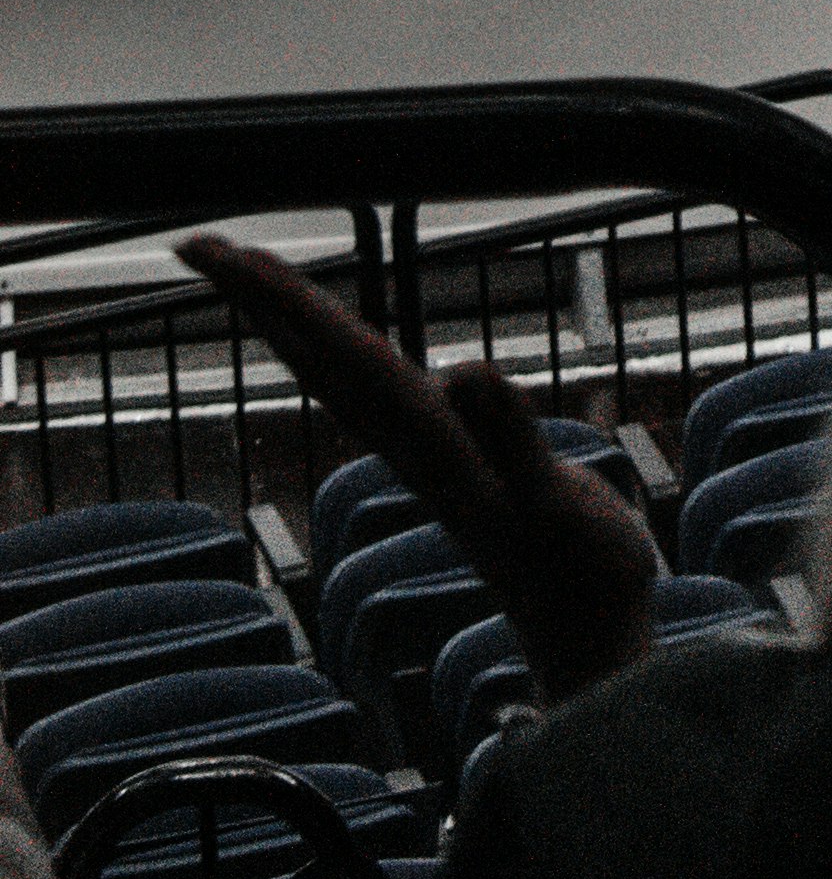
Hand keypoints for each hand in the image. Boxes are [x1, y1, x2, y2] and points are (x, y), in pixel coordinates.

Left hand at [181, 237, 661, 702]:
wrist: (582, 633)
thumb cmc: (579, 570)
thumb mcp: (551, 500)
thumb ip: (511, 438)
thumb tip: (465, 371)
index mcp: (429, 439)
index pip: (345, 355)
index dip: (290, 302)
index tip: (232, 254)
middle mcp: (411, 441)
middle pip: (320, 358)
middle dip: (264, 301)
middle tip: (201, 245)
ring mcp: (424, 452)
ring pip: (340, 374)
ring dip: (294, 324)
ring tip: (254, 281)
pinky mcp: (448, 460)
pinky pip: (376, 392)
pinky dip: (344, 356)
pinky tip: (343, 349)